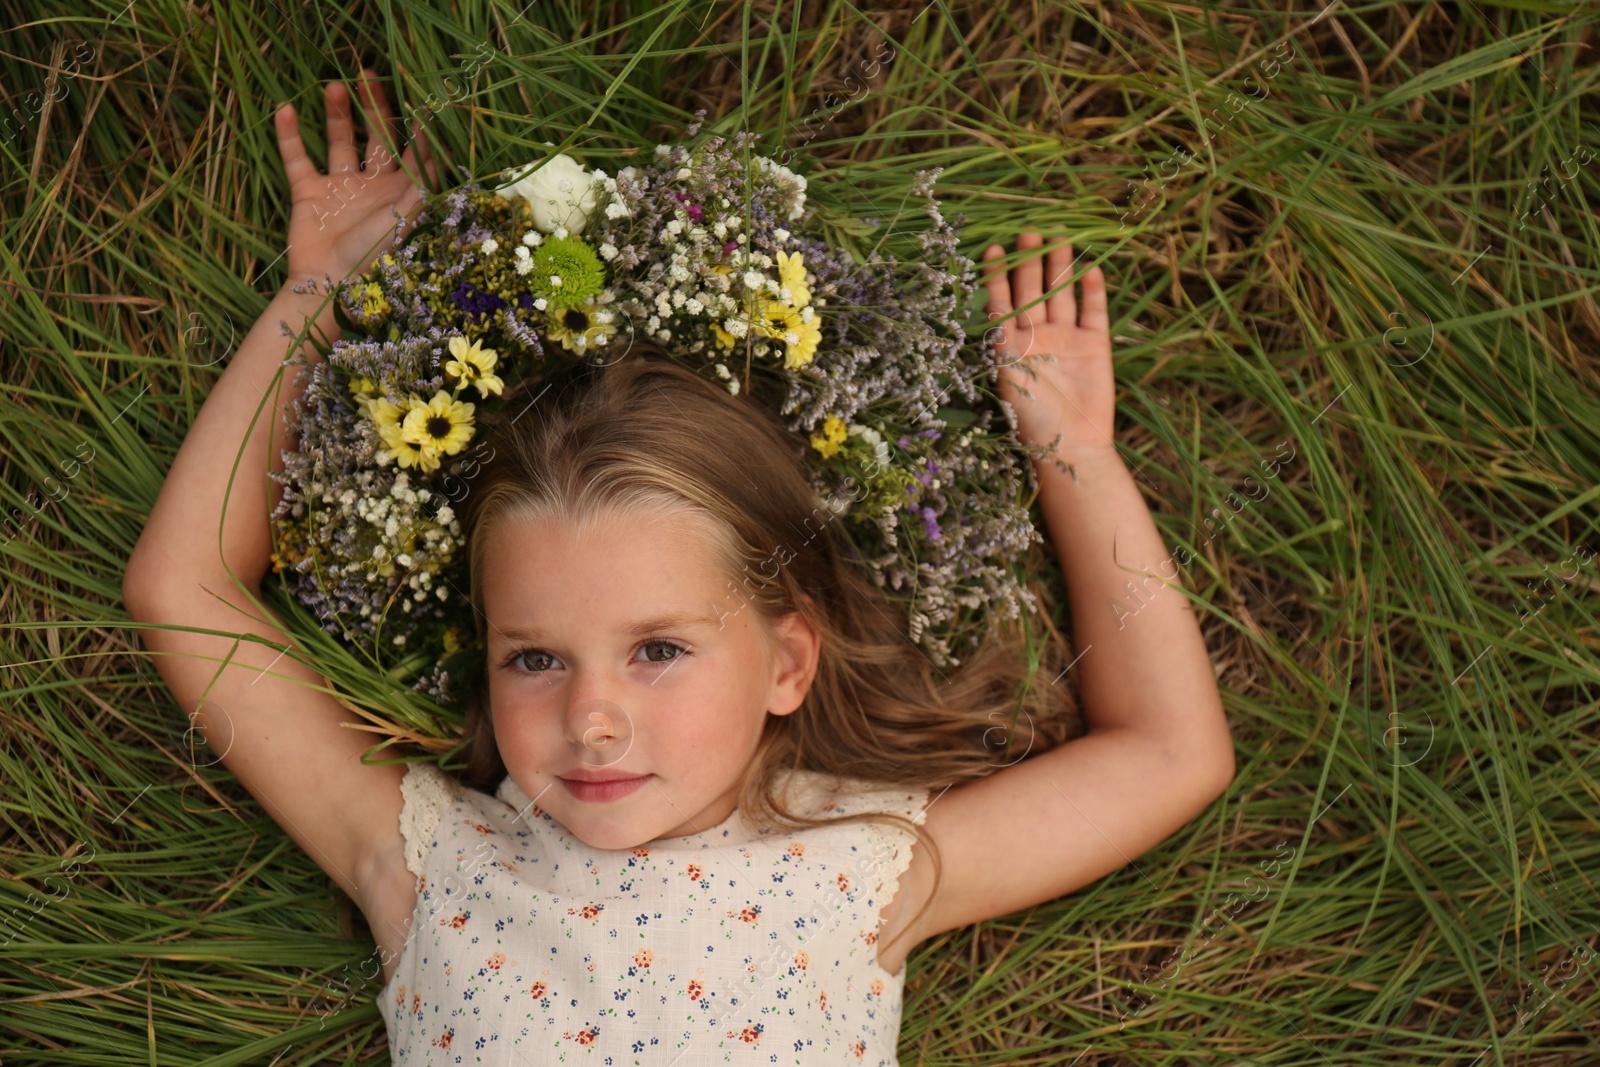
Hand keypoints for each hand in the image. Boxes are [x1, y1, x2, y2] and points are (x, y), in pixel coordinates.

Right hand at [273, 68, 440, 286]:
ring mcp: (339, 187)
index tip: (417, 92)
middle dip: (373, 106)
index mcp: (401, 193)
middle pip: (375, 136)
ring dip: (336, 114)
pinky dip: (289, 135)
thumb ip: (418, 184)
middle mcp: (372, 185)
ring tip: (334, 85)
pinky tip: (284, 108)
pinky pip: (297, 159)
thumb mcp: (404, 220)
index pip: (412, 150)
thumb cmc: (374, 258)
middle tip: (367, 73)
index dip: (415, 125)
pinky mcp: (308, 193)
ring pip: (338, 140)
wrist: (329, 287)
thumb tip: (431, 147)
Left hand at [981, 232, 1115, 455]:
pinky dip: (1092, 291)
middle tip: (1029, 231)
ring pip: (1062, 294)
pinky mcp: (1095, 345)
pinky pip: (1093, 311)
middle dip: (1029, 261)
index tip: (993, 247)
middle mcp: (1038, 337)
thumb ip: (1001, 339)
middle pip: (1033, 290)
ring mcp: (1067, 339)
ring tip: (1057, 237)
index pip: (1001, 301)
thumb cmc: (1032, 419)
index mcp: (1011, 345)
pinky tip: (1090, 267)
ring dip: (1060, 267)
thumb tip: (988, 306)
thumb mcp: (1006, 375)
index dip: (997, 275)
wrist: (1072, 447)